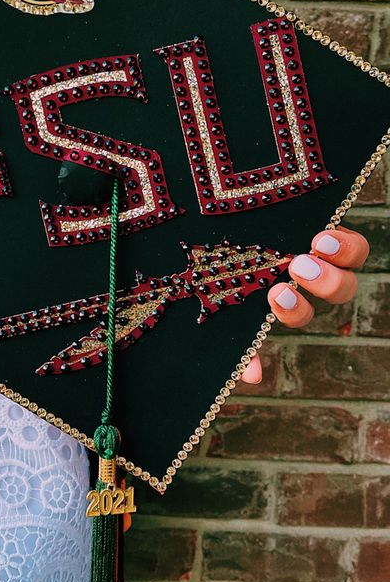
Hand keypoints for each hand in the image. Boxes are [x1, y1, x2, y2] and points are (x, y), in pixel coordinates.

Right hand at [240, 225, 368, 383]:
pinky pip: (355, 245)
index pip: (299, 313)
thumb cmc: (227, 251)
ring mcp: (327, 251)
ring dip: (337, 262)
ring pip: (352, 267)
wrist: (231, 203)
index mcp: (286, 290)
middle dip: (321, 284)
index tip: (274, 296)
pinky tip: (325, 235)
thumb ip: (239, 335)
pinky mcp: (332, 227)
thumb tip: (250, 378)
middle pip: (338, 289)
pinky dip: (345, 245)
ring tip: (314, 248)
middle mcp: (313, 274)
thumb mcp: (226, 288)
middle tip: (295, 269)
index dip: (292, 312)